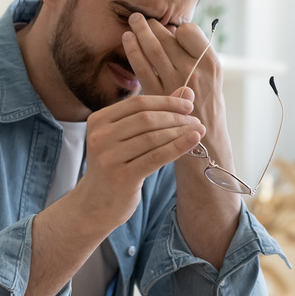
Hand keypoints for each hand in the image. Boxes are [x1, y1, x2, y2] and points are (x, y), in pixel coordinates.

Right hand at [73, 88, 205, 227]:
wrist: (96, 204)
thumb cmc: (116, 166)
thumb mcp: (127, 138)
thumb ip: (154, 113)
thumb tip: (186, 92)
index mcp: (98, 120)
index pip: (137, 103)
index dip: (166, 102)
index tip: (188, 105)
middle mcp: (100, 137)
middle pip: (146, 119)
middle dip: (175, 117)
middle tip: (196, 120)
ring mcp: (108, 157)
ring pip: (153, 137)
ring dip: (180, 132)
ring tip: (198, 131)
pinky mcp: (121, 177)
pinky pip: (156, 157)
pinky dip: (178, 147)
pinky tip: (193, 140)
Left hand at [122, 13, 224, 132]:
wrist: (205, 142)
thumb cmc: (207, 109)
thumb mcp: (212, 80)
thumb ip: (196, 58)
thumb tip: (173, 33)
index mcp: (211, 63)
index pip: (189, 32)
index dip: (177, 28)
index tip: (170, 29)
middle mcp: (194, 71)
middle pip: (168, 39)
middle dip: (152, 25)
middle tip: (140, 17)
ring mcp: (175, 83)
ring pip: (153, 49)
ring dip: (140, 32)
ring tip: (133, 21)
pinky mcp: (158, 95)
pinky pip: (142, 68)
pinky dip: (133, 51)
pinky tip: (127, 40)